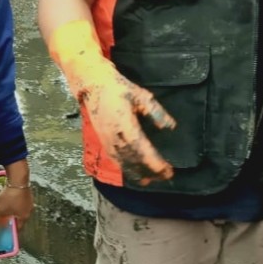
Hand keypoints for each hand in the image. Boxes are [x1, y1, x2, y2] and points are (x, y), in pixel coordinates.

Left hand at [0, 184, 33, 230]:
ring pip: (18, 208)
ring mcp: (28, 200)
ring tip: (3, 208)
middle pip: (18, 218)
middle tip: (2, 218)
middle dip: (10, 218)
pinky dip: (13, 201)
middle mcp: (28, 209)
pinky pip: (19, 199)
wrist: (17, 179)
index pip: (18, 227)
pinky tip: (7, 198)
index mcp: (24, 216)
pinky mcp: (26, 191)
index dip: (10, 230)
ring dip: (12, 209)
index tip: (3, 230)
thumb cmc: (11, 197)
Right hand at [49, 20, 176, 184]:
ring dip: (139, 173)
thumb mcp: (140, 96)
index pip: (142, 151)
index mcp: (125, 126)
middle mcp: (114, 137)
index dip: (155, 163)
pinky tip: (136, 173)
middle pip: (134, 161)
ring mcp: (107, 141)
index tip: (168, 170)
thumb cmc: (117, 87)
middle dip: (150, 171)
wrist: (91, 84)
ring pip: (124, 163)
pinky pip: (116, 160)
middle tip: (166, 177)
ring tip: (153, 179)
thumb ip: (156, 112)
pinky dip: (127, 169)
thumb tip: (171, 127)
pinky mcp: (103, 141)